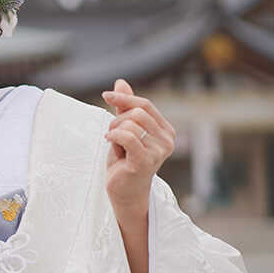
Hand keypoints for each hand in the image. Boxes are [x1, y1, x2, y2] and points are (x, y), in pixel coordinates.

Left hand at [102, 79, 175, 218]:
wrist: (124, 189)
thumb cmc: (125, 160)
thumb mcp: (124, 129)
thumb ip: (125, 107)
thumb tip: (120, 82)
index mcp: (165, 130)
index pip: (145, 105)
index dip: (124, 98)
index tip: (105, 96)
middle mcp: (167, 139)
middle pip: (138, 113)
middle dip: (118, 120)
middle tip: (111, 133)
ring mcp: (159, 151)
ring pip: (131, 124)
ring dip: (115, 131)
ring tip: (114, 144)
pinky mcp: (146, 160)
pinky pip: (127, 136)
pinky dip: (114, 136)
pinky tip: (110, 142)